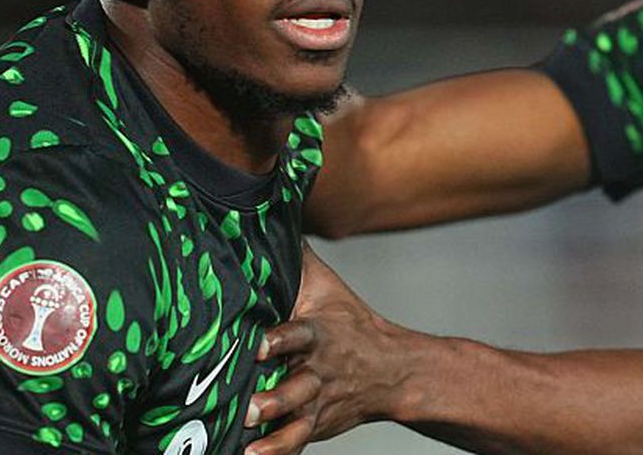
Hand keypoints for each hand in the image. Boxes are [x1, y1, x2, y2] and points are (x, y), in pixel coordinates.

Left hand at [244, 246, 405, 454]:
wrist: (393, 369)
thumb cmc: (350, 322)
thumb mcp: (328, 288)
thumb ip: (297, 258)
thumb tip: (270, 211)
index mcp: (320, 333)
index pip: (299, 335)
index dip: (279, 341)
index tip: (260, 345)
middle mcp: (319, 370)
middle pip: (298, 386)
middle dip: (275, 397)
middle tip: (250, 405)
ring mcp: (318, 402)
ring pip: (297, 418)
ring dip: (274, 427)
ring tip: (249, 430)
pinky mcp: (316, 425)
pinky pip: (296, 443)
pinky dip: (276, 451)